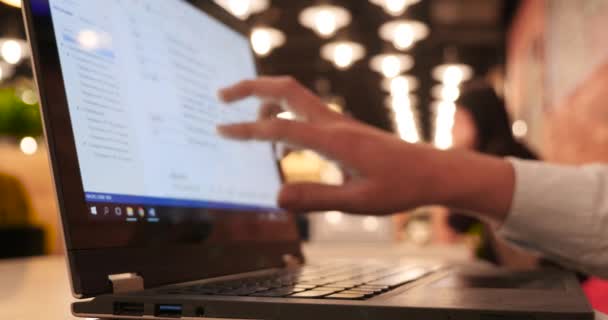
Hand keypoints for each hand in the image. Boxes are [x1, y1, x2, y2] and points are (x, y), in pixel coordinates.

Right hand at [218, 77, 513, 221]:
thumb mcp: (358, 202)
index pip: (279, 128)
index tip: (220, 129)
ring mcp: (339, 122)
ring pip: (296, 96)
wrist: (432, 172)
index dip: (246, 129)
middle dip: (250, 87)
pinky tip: (282, 144)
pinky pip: (306, 112)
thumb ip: (315, 198)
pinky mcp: (344, 128)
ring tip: (247, 126)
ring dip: (266, 100)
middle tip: (222, 96)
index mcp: (334, 140)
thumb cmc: (399, 188)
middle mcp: (334, 123)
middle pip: (286, 89)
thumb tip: (276, 197)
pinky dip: (284, 117)